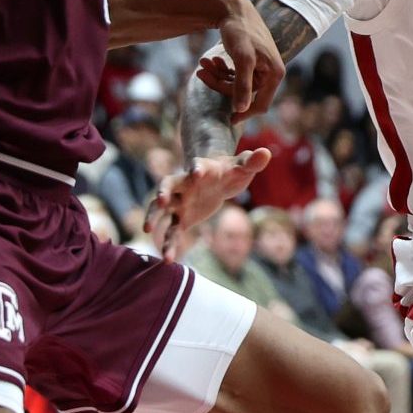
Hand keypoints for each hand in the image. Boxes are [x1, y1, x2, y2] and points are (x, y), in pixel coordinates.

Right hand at [148, 149, 271, 254]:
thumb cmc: (230, 171)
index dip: (196, 169)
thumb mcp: (243, 166)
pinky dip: (168, 244)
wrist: (217, 180)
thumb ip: (252, 161)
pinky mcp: (181, 218)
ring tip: (146, 231)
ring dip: (153, 219)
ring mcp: (179, 202)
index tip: (197, 172)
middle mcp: (184, 185)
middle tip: (159, 201)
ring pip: (161, 210)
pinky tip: (167, 260)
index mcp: (200, 169)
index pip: (196, 167)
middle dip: (162, 192)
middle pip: (167, 185)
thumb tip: (266, 152)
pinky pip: (172, 232)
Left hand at [194, 0, 283, 121]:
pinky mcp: (250, 62)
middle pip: (244, 93)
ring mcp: (260, 68)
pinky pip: (234, 74)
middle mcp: (270, 73)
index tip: (228, 120)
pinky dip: (220, 69)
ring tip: (202, 64)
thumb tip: (241, 109)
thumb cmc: (241, 31)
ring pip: (236, 83)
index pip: (261, 105)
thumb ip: (243, 85)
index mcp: (275, 74)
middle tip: (201, 74)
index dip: (244, 113)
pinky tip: (209, 60)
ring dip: (217, 76)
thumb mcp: (242, 59)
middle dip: (221, 85)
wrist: (234, 8)